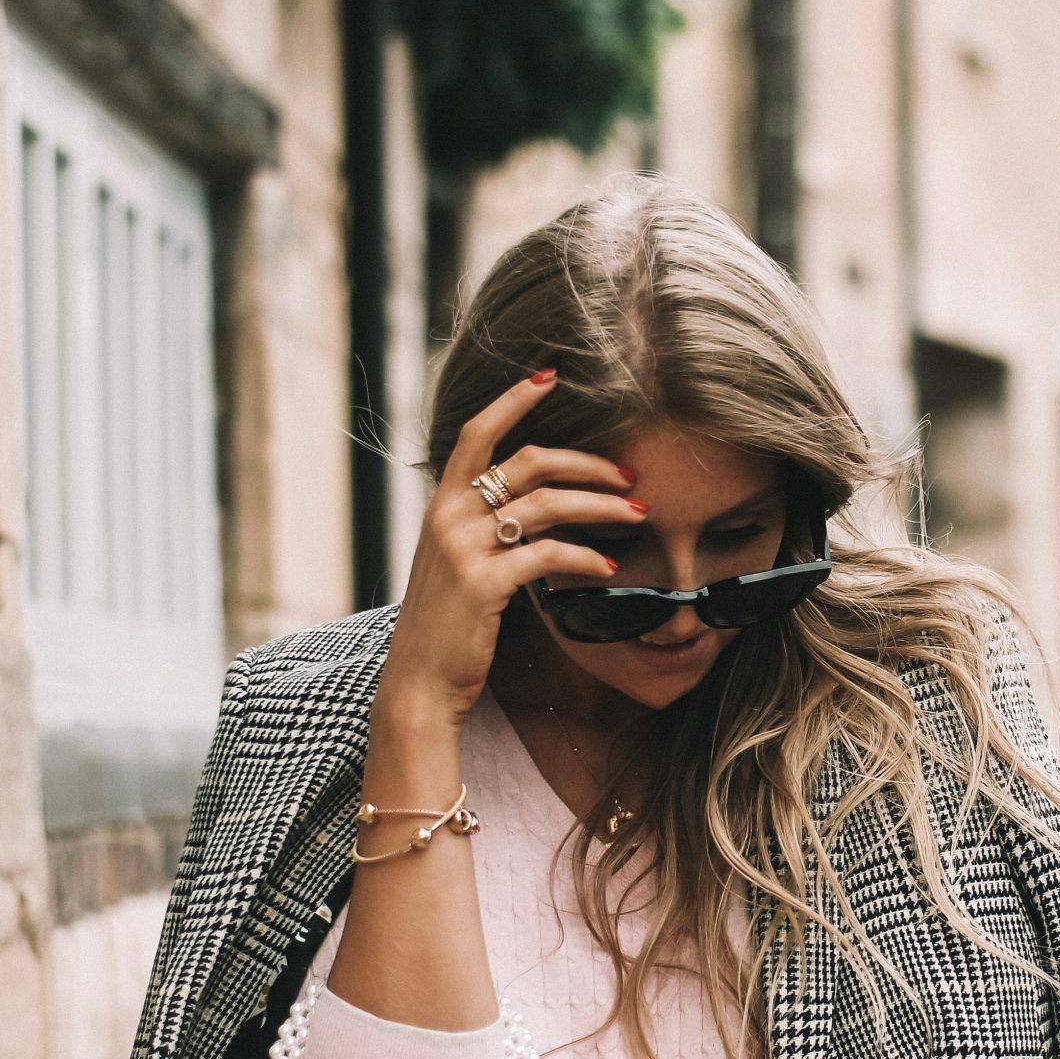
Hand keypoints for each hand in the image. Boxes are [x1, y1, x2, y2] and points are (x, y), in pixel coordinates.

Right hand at [374, 372, 642, 731]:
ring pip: (547, 504)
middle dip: (588, 463)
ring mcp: (464, 548)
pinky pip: (548, 554)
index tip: (551, 375)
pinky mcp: (484, 584)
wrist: (419, 684)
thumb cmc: (448, 627)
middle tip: (629, 475)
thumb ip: (486, 529)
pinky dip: (586, 556)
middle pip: (530, 462)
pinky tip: (610, 567)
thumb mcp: (457, 564)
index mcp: (442, 504)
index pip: (478, 432)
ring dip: (602, 506)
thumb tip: (540, 507)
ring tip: (639, 515)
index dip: (514, 398)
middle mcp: (449, 516)